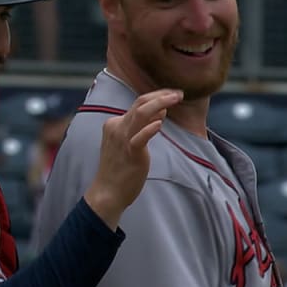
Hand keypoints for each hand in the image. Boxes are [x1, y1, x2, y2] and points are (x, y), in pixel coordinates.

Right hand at [84, 89, 182, 228]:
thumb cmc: (120, 168)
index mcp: (115, 123)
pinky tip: (160, 123)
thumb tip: (160, 112)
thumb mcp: (130, 143)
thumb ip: (143, 127)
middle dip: (162, 95)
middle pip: (140, 103)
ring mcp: (122, 139)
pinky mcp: (130, 153)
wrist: (108, 192)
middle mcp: (117, 127)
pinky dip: (150, 128)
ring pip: (141, 113)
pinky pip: (140, 137)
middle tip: (179, 93)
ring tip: (176, 98)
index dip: (157, 97)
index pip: (138, 103)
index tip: (172, 94)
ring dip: (161, 103)